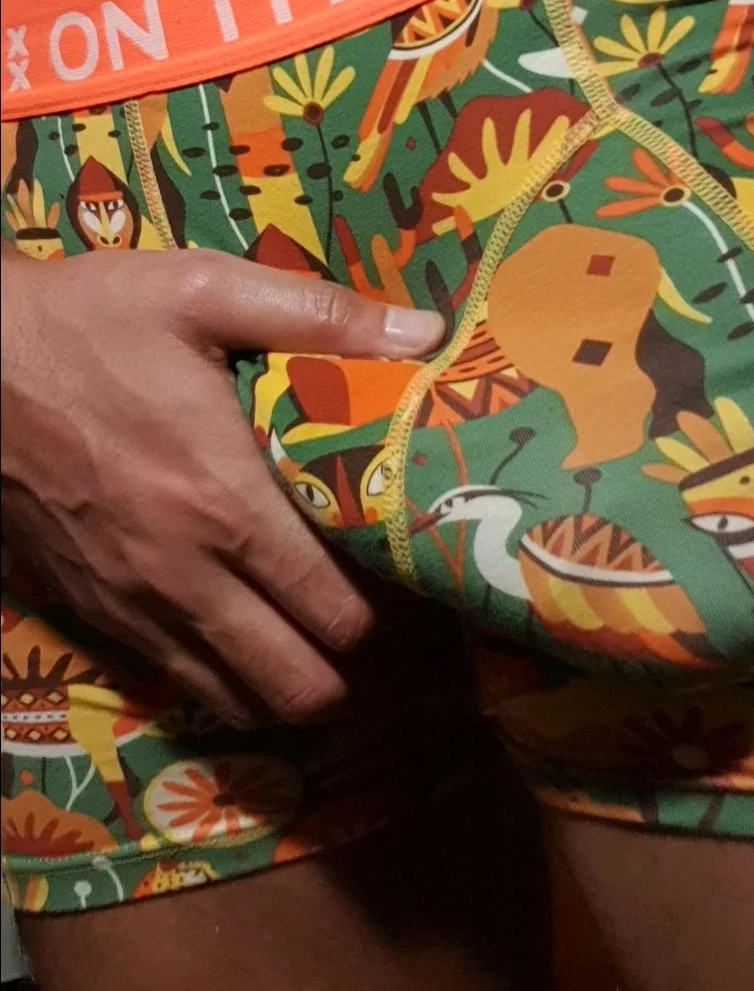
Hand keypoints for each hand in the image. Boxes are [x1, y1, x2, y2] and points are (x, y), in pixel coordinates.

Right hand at [1, 246, 441, 726]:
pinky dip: (214, 675)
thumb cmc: (91, 321)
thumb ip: (321, 317)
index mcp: (225, 503)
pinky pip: (170, 677)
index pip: (329, 610)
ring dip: (278, 685)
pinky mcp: (89, 608)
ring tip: (305, 643)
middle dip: (338, 668)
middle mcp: (185, 574)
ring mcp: (132, 603)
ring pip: (230, 700)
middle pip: (292, 683)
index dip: (377, 614)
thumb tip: (427, 332)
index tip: (392, 582)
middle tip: (356, 623)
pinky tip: (231, 634)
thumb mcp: (204, 291)